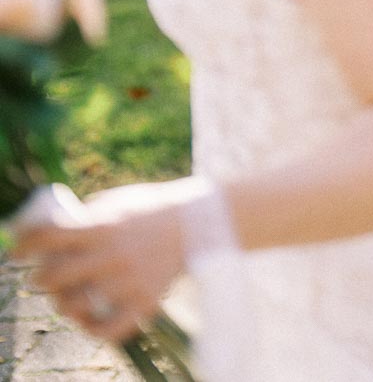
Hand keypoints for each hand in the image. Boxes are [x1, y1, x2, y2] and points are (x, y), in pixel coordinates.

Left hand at [12, 181, 191, 341]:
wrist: (196, 223)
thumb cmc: (150, 208)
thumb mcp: (115, 201)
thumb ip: (86, 218)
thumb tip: (50, 233)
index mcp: (102, 224)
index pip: (48, 236)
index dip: (24, 244)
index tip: (15, 251)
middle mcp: (111, 255)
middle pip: (53, 276)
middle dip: (39, 278)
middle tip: (41, 276)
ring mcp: (126, 281)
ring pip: (73, 305)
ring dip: (61, 303)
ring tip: (64, 298)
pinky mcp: (144, 302)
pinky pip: (107, 329)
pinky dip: (91, 329)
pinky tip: (87, 320)